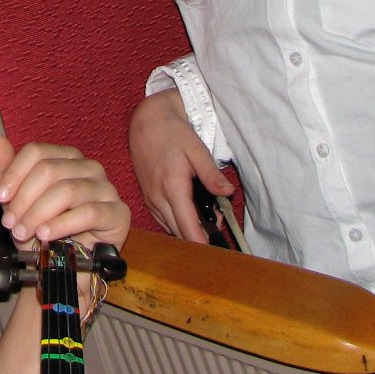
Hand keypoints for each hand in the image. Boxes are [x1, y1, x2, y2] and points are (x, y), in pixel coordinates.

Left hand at [0, 134, 129, 252]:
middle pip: (50, 169)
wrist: (65, 268)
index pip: (37, 152)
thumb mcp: (18, 203)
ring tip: (24, 232)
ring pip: (67, 190)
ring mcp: (106, 188)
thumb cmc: (44, 230)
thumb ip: (5, 172)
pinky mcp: (118, 213)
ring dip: (38, 213)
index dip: (14, 173)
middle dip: (24, 198)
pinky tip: (46, 234)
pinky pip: (89, 212)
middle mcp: (89, 167)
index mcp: (66, 158)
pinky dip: (62, 224)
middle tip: (10, 223)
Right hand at [128, 89, 231, 242]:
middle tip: (217, 226)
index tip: (213, 252)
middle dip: (198, 236)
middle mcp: (158, 197)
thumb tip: (227, 193)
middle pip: (178, 231)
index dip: (200, 242)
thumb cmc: (173, 132)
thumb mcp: (197, 149)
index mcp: (172, 187)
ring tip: (206, 218)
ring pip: (168, 227)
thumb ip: (211, 174)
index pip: (186, 226)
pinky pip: (162, 218)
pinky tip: (188, 213)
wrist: (147, 121)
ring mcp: (150, 198)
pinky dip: (175, 221)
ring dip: (186, 229)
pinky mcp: (147, 195)